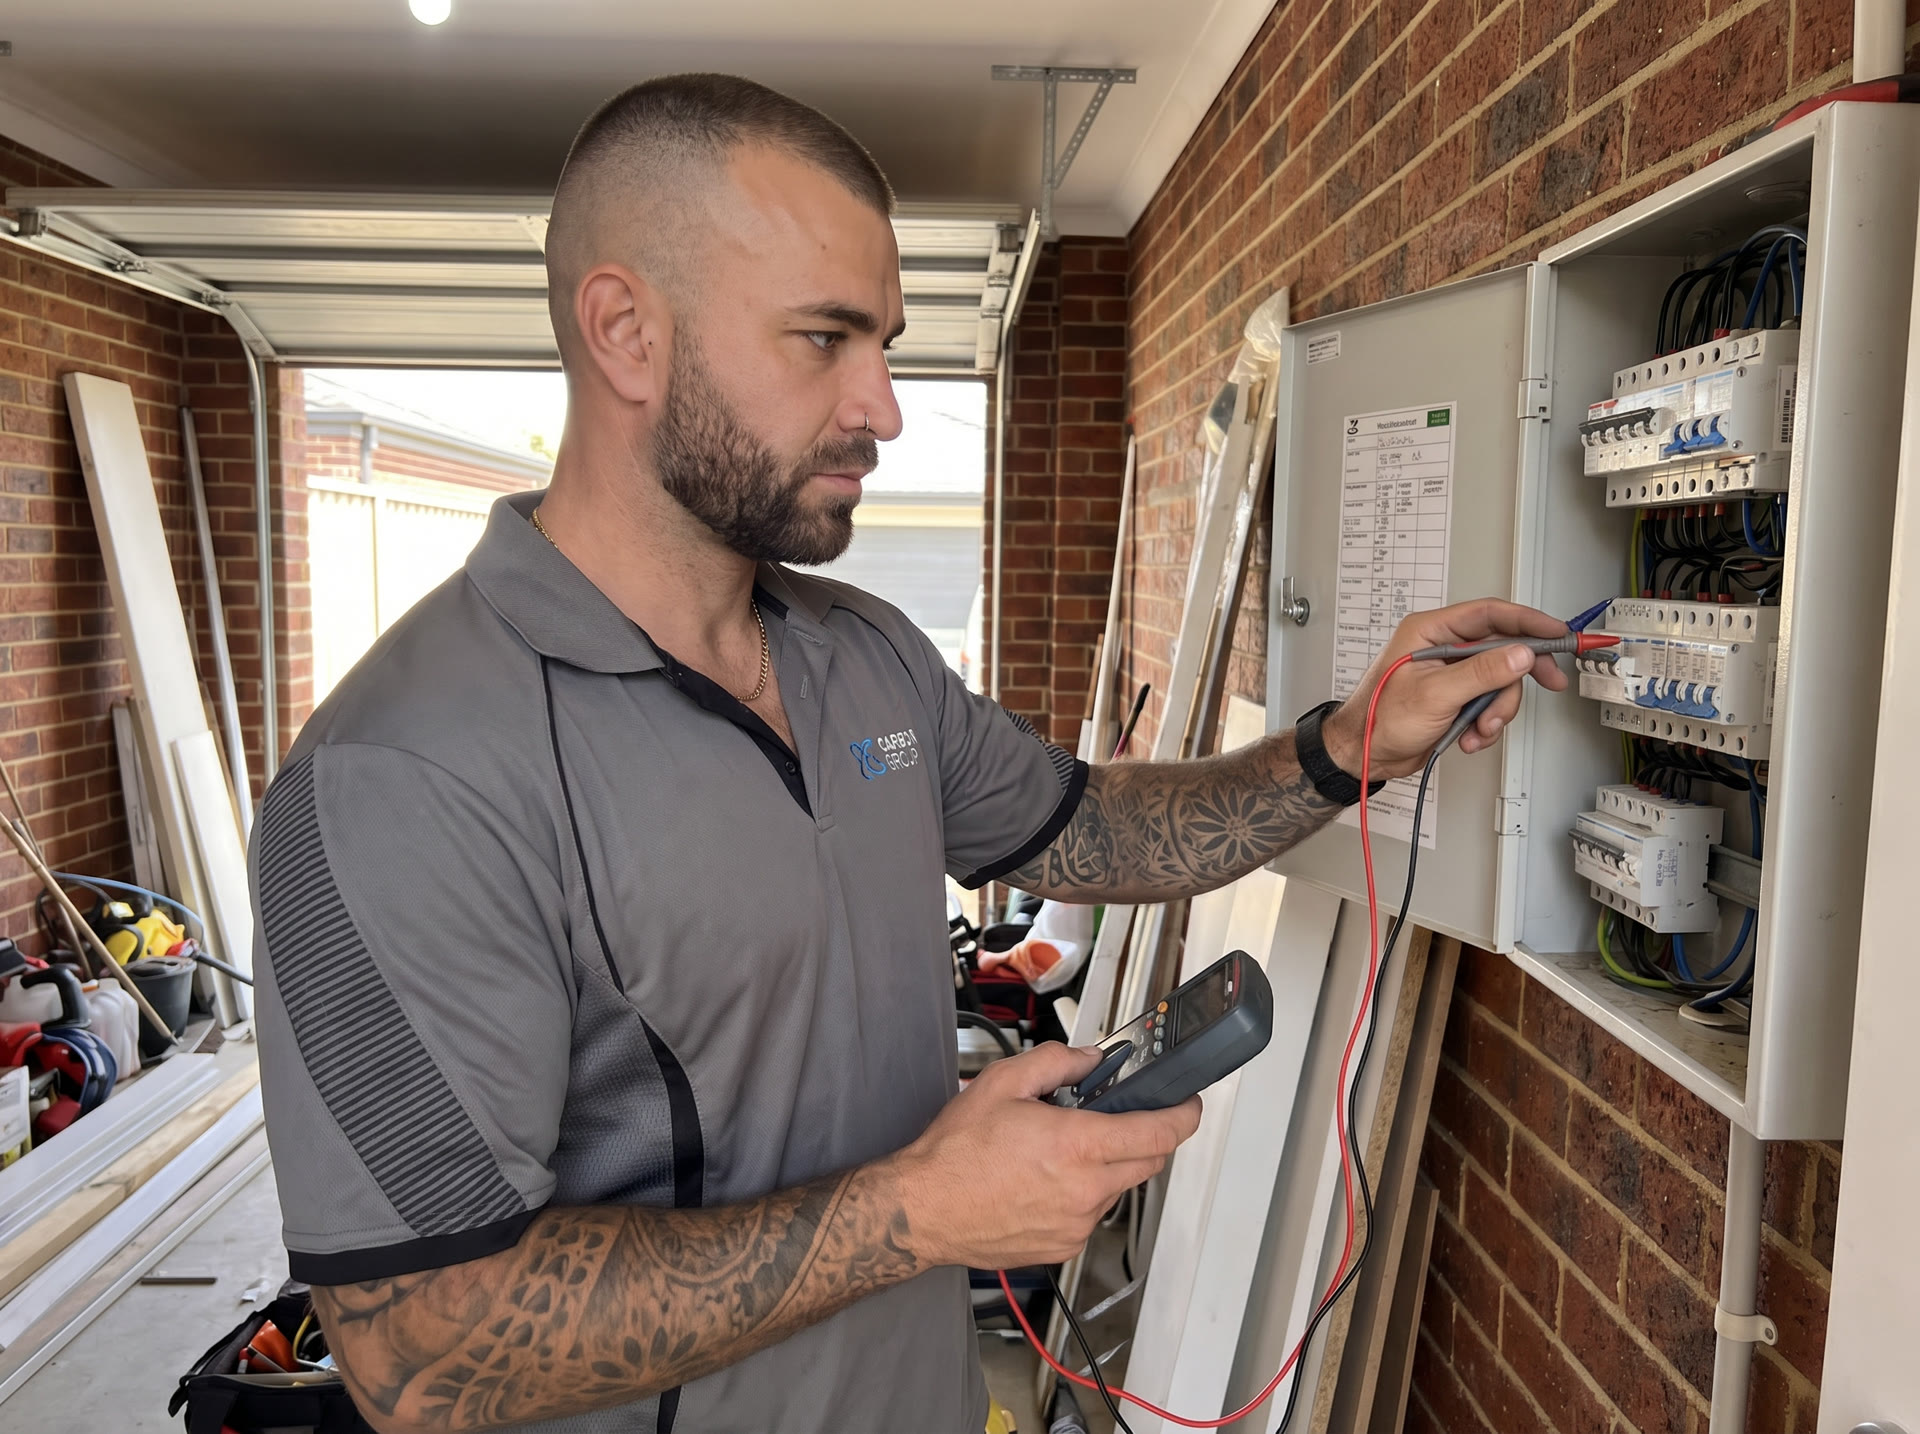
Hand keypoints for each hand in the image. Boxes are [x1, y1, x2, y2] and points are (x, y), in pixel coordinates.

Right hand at [885, 1042, 1200, 1268]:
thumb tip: (1089, 1059)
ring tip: (1057, 1151)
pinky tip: (1043, 1181)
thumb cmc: (955, 1154)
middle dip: (1146, 1137)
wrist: (924, 1209)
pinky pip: (1090, 1213)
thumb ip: (1057, 1063)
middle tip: (1119, 1117)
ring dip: (1106, 1166)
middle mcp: (1085, 1190)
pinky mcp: (1063, 1245)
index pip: (1159, 1133)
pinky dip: (1081, 1193)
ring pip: (1117, 1188)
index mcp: (1077, 1146)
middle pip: (1148, 1163)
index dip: (1183, 1115)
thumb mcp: (1003, 1083)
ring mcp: (1076, 1223)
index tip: (1188, 1105)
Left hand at [1322, 599, 1570, 781]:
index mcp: (1431, 632)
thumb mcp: (1435, 694)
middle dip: (1521, 673)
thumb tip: (1520, 654)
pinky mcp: (1457, 698)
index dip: (1528, 620)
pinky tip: (1469, 736)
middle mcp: (1443, 648)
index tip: (1557, 632)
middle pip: (1503, 648)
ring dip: (1497, 710)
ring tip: (1480, 728)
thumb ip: (1481, 673)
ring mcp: (1452, 675)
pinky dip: (1485, 724)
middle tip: (1550, 681)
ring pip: (1500, 682)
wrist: (1365, 755)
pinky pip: (1489, 704)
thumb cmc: (1379, 719)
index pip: (1490, 614)